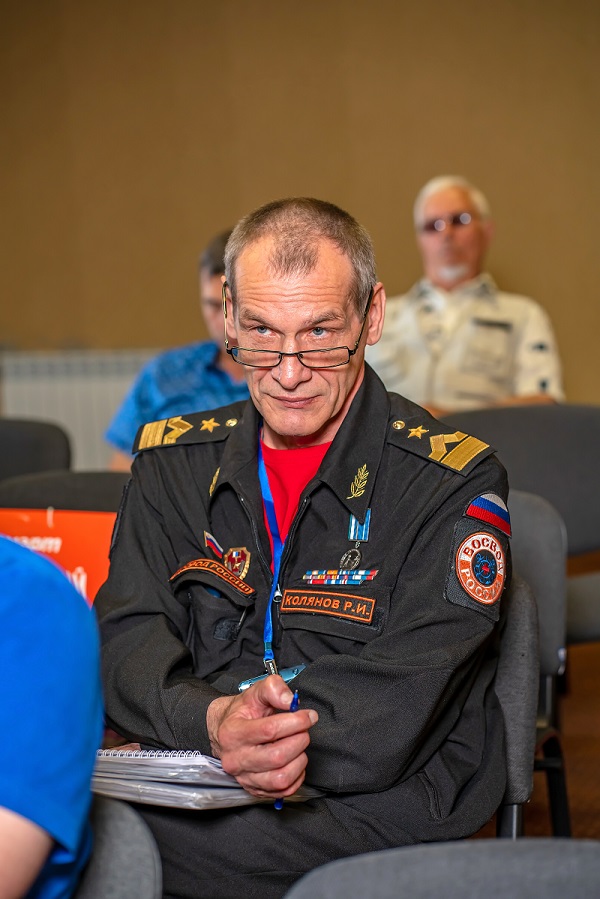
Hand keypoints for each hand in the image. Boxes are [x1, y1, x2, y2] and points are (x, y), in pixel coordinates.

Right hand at [206, 675, 317, 798]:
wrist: (224, 731)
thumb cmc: (241, 713)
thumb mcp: (254, 693)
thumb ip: (273, 688)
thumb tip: (290, 701)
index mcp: (233, 733)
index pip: (269, 730)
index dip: (295, 722)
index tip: (308, 716)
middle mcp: (236, 759)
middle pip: (277, 757)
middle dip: (299, 740)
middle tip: (303, 730)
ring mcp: (245, 778)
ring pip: (281, 778)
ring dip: (299, 760)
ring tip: (298, 745)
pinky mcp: (255, 790)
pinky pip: (283, 791)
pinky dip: (297, 777)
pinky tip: (294, 761)